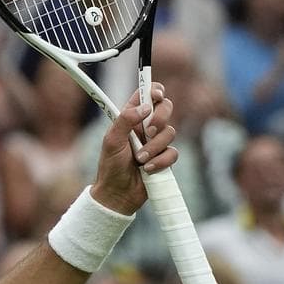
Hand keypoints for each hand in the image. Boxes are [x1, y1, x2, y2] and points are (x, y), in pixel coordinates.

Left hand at [91, 83, 178, 214]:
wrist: (118, 193)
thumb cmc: (110, 165)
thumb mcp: (112, 141)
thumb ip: (125, 120)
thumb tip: (145, 107)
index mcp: (130, 118)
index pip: (145, 96)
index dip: (154, 90)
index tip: (156, 95)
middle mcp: (145, 127)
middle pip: (165, 108)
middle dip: (160, 117)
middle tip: (149, 131)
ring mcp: (156, 142)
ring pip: (170, 132)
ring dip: (154, 147)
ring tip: (139, 159)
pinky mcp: (164, 158)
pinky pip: (173, 153)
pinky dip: (160, 161)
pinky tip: (147, 169)